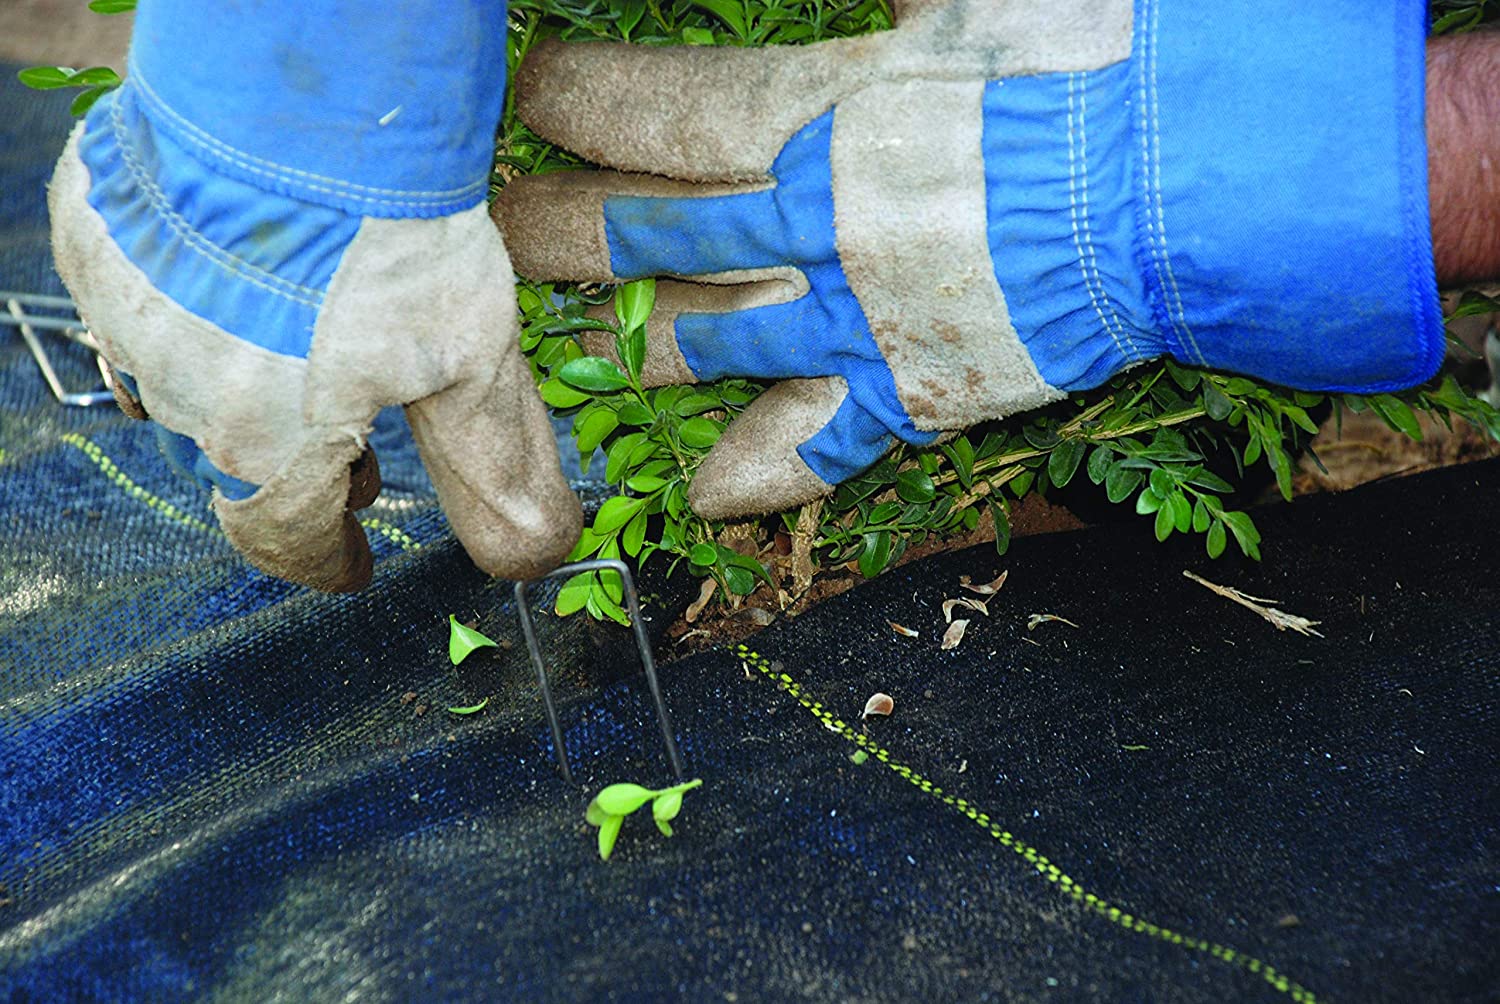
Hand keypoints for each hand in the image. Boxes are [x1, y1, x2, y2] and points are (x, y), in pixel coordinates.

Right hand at [49, 0, 580, 590]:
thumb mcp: (469, 358)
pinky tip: (249, 283)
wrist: (310, 86)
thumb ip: (492, 466)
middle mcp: (180, 396)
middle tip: (358, 463)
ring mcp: (125, 314)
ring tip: (313, 367)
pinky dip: (197, 314)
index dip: (325, 559)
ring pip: (186, 383)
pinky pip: (142, 302)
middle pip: (240, 462)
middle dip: (303, 474)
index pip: (286, 538)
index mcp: (269, 443)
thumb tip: (536, 556)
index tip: (350, 566)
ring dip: (250, 394)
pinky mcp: (98, 239)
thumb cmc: (393, 229)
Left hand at [498, 0, 1442, 518]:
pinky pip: (820, 446)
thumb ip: (884, 4)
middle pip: (652, 230)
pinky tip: (697, 494)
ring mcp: (861, 320)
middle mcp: (821, 223)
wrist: (1198, 185)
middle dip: (557, 227)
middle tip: (486, 227)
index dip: (586, 102)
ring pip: (705, 340)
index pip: (666, 109)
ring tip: (549, 356)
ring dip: (620, 348)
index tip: (530, 98)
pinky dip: (762, 473)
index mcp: (830, 113)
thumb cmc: (1097, 62)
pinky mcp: (916, 392)